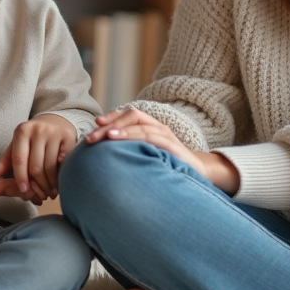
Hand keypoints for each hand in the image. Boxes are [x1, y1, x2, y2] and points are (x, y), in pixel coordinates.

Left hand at [0, 114, 76, 204]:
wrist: (56, 123)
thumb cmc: (33, 140)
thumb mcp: (17, 148)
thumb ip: (5, 164)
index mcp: (22, 131)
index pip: (19, 159)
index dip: (20, 177)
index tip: (24, 190)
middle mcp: (38, 129)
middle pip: (35, 166)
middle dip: (38, 185)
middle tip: (40, 195)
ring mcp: (54, 132)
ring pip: (50, 167)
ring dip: (50, 184)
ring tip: (49, 192)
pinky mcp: (68, 137)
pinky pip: (63, 164)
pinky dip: (60, 177)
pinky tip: (59, 183)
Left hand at [85, 108, 240, 194]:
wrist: (197, 175)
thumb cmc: (167, 166)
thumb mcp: (147, 156)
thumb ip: (131, 151)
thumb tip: (104, 155)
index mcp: (151, 126)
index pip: (129, 114)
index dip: (111, 117)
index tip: (95, 125)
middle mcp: (158, 127)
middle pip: (132, 116)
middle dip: (109, 124)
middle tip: (92, 137)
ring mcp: (166, 135)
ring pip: (140, 124)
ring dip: (120, 129)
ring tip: (104, 136)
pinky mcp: (172, 146)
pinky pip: (152, 137)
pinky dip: (135, 136)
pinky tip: (122, 140)